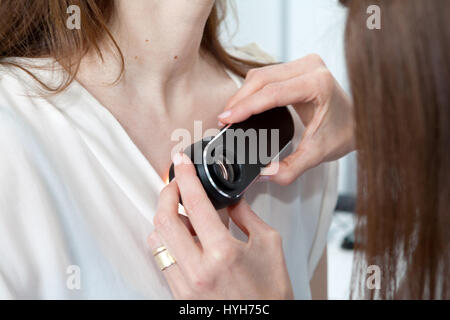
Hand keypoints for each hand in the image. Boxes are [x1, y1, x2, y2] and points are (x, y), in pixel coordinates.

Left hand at [148, 152, 293, 299]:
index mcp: (223, 253)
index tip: (181, 162)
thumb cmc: (270, 291)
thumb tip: (231, 198)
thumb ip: (246, 215)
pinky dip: (168, 242)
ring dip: (166, 220)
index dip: (185, 177)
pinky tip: (185, 238)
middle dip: (166, 194)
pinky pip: (162, 260)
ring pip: (157, 240)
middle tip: (177, 185)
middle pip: (164, 219)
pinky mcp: (179, 294)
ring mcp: (185, 285)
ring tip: (184, 216)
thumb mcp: (268, 244)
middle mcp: (198, 270)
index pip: (195, 204)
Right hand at [218, 54, 354, 184]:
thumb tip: (263, 173)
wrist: (361, 120)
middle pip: (261, 79)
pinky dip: (252, 90)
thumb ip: (290, 169)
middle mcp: (310, 67)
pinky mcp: (297, 66)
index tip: (226, 120)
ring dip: (243, 95)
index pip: (271, 93)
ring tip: (231, 116)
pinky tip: (244, 105)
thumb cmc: (345, 132)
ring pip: (260, 74)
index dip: (245, 107)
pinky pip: (266, 74)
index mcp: (317, 84)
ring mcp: (303, 63)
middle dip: (239, 101)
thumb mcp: (318, 155)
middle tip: (223, 121)